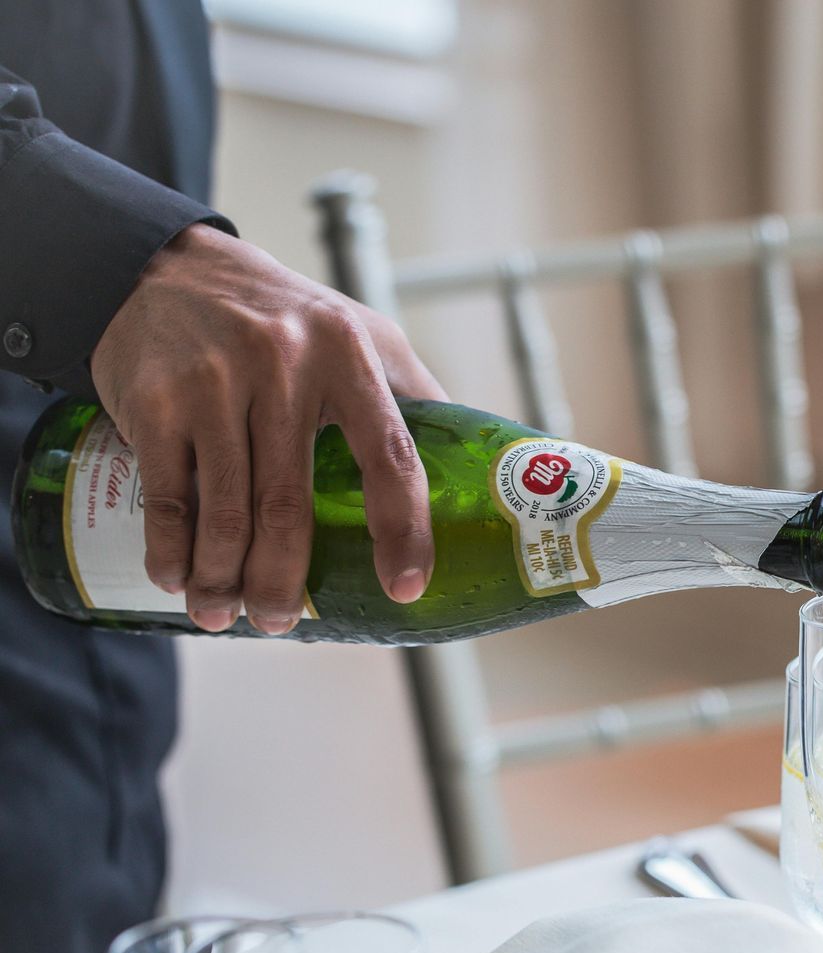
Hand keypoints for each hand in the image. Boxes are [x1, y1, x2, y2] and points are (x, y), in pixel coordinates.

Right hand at [90, 224, 445, 633]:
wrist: (165, 265)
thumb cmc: (282, 315)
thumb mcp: (358, 332)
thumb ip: (412, 393)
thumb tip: (474, 467)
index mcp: (350, 356)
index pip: (392, 457)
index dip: (404, 531)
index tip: (404, 588)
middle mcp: (285, 366)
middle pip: (291, 506)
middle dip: (283, 581)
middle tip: (280, 624)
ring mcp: (215, 382)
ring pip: (227, 512)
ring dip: (223, 579)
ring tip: (223, 616)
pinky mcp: (155, 398)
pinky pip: (168, 495)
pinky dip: (172, 549)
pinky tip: (177, 577)